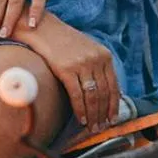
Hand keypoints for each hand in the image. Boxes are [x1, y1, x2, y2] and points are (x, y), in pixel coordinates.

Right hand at [17, 15, 118, 130]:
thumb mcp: (87, 50)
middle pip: (104, 94)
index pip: (113, 86)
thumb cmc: (64, 42)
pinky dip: (80, 110)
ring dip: (93, 115)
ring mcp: (82, 64)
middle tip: (101, 128)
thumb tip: (105, 91)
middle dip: (103, 114)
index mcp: (104, 56)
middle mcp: (96, 60)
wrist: (44, 29)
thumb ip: (97, 67)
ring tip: (92, 128)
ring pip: (92, 97)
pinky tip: (81, 119)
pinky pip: (77, 95)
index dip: (114, 105)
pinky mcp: (66, 69)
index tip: (113, 119)